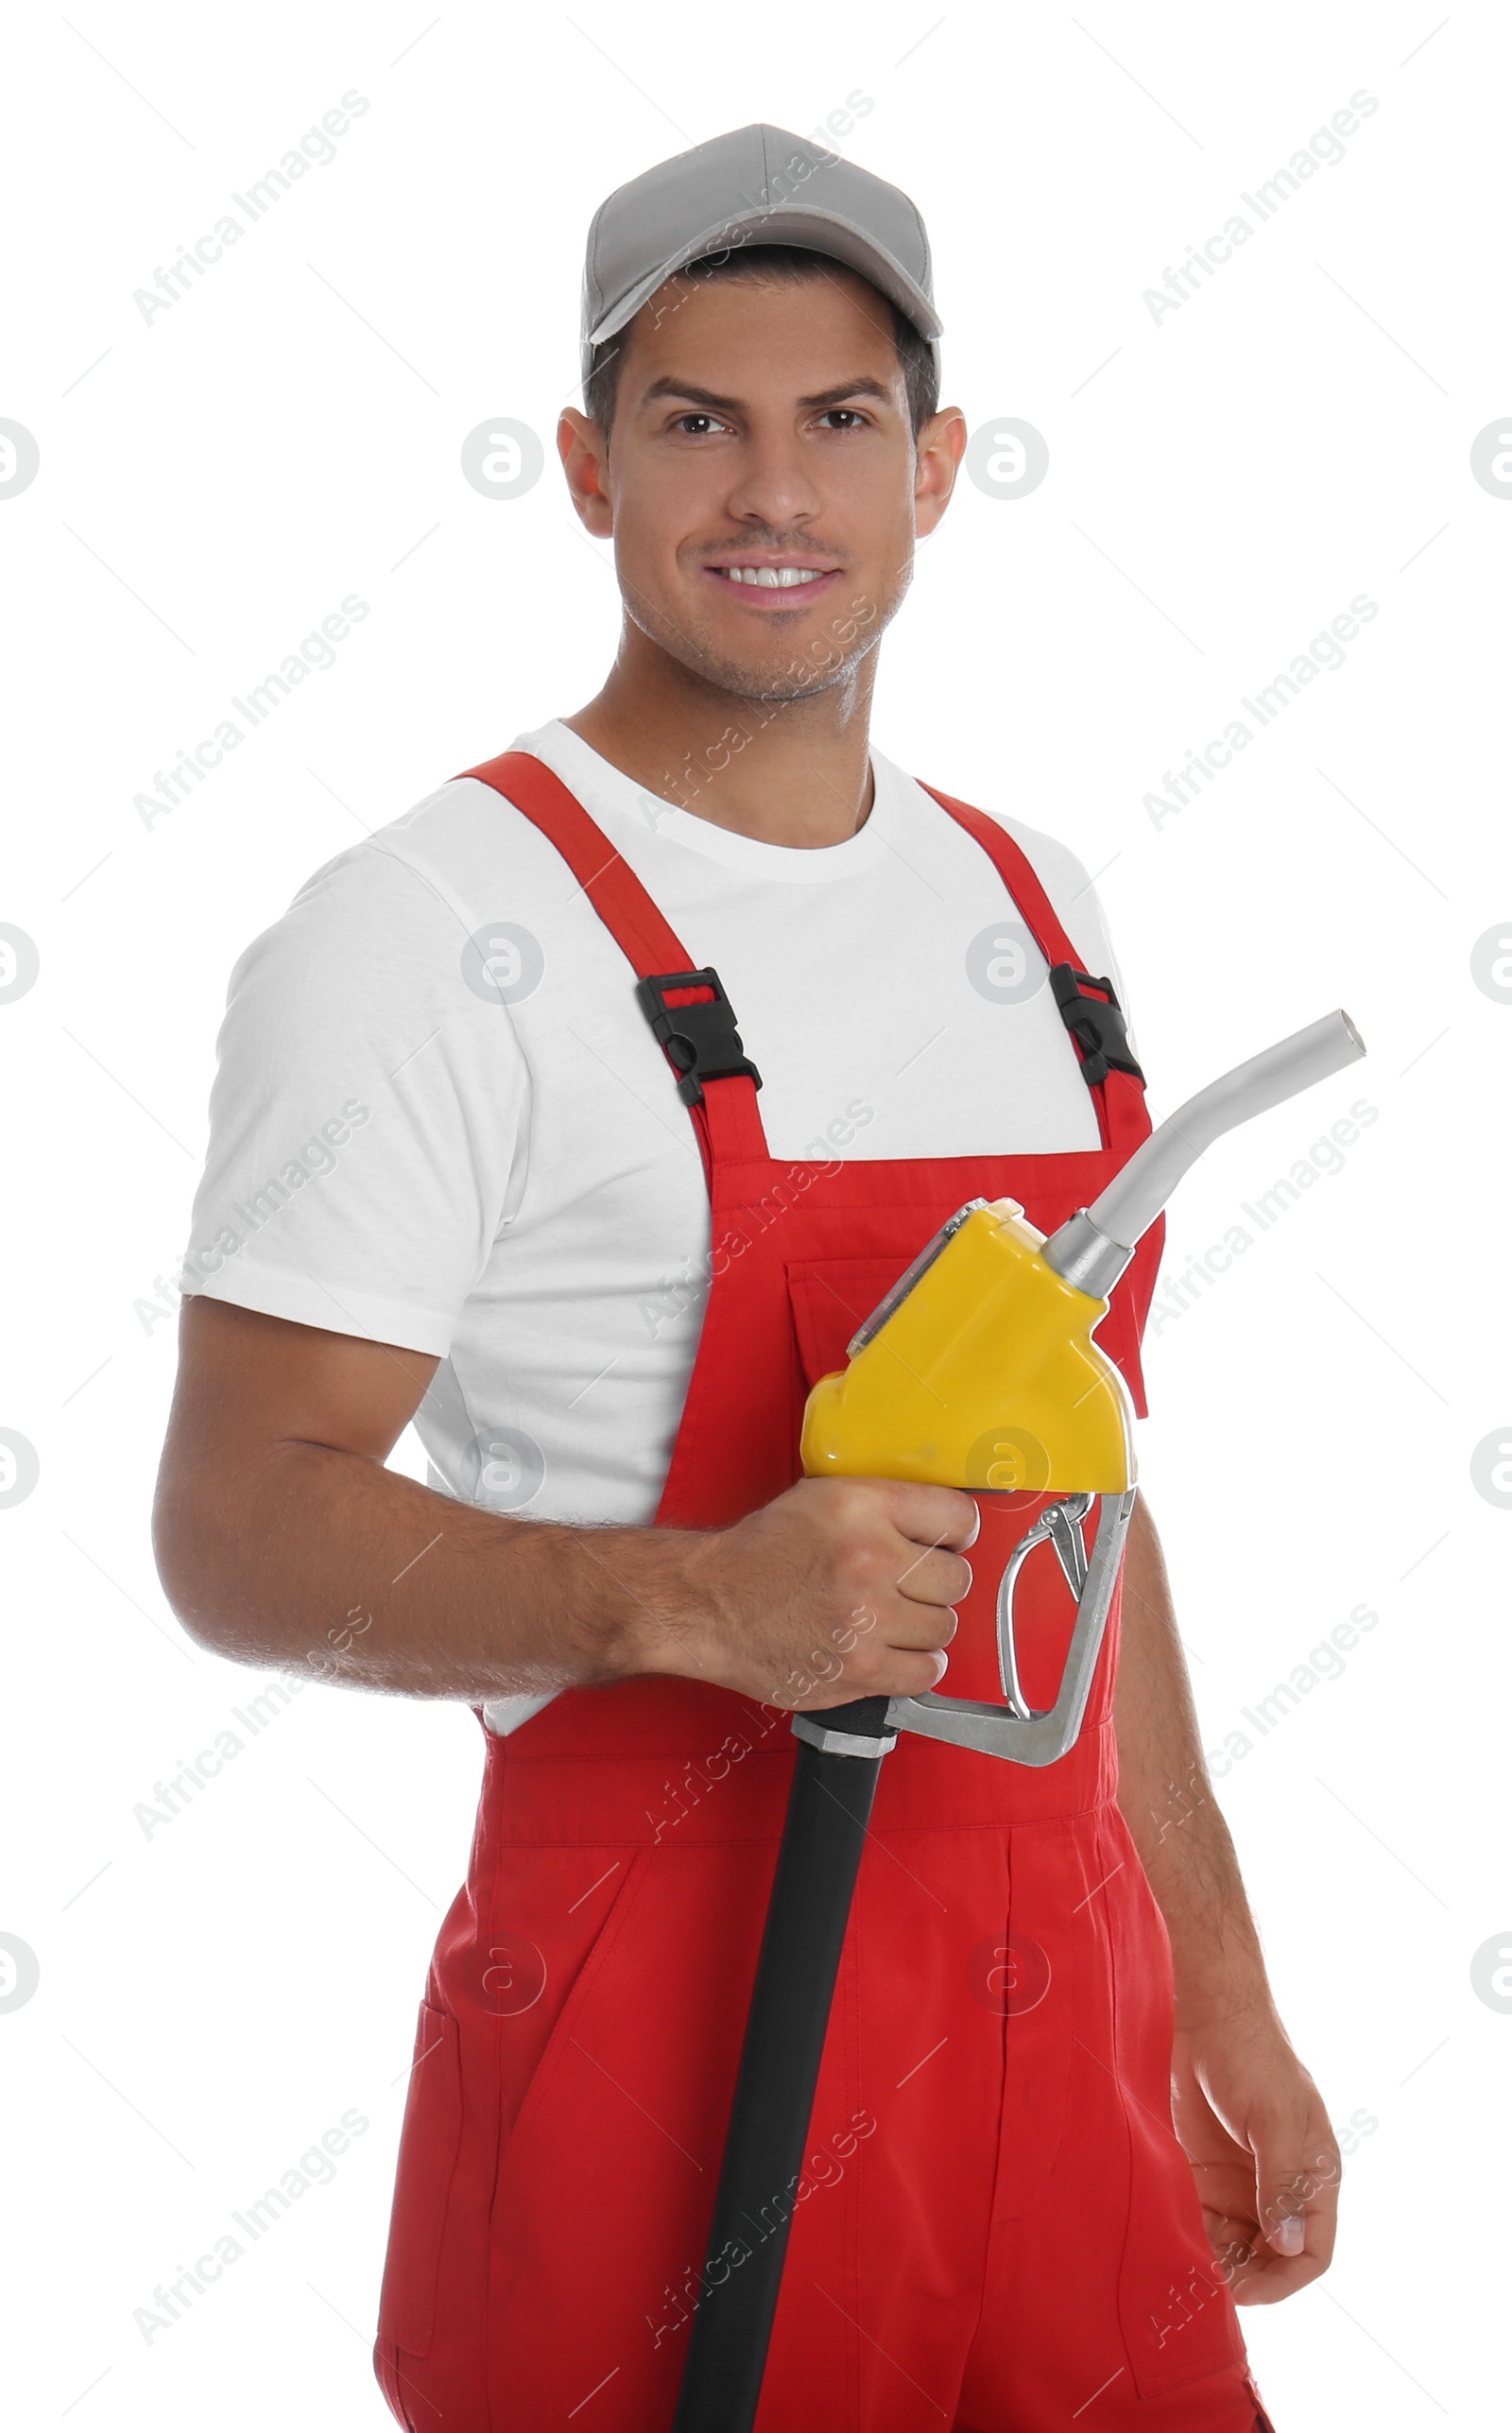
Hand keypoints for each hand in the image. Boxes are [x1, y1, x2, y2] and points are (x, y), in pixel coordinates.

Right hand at [655, 1476, 978, 1710]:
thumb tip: (942, 1523)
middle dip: (937, 1582)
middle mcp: (869, 1560)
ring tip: (891, 1618)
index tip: (950, 1543)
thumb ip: (884, 1506)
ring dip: (923, 1625)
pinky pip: (924, 1673)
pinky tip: (893, 1650)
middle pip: (957, 1579)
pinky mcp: (859, 1669)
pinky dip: (916, 1665)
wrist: (707, 1604)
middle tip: (911, 1585)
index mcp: (862, 1507)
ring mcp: (867, 1620)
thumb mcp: (820, 1499)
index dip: (958, 1532)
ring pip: (943, 1627)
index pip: (957, 1516)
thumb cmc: (758, 1555)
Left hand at [1169, 2002, 1339, 2303]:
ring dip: (1219, 2263)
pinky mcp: (1205, 2172)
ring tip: (1191, 2266)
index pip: (1313, 2250)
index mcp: (1313, 2176)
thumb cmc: (1253, 2056)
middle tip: (1213, 2283)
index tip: (1249, 2291)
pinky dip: (1195, 2238)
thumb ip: (1281, 2182)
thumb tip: (1288, 2245)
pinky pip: (1205, 2223)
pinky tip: (1177, 2240)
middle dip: (1249, 2277)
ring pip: (1237, 2246)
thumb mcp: (1275, 2119)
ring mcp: (1241, 2182)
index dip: (1286, 2278)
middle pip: (1272, 2257)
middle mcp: (1279, 2187)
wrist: (1203, 2012)